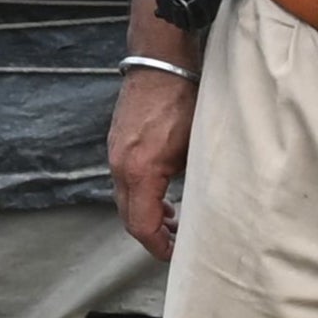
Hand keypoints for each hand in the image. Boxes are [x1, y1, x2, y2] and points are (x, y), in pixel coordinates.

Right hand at [109, 66, 196, 261]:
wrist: (160, 63)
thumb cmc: (185, 101)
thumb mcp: (198, 148)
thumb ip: (193, 183)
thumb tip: (203, 211)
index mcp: (140, 171)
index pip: (142, 225)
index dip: (159, 246)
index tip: (176, 254)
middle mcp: (119, 166)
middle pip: (128, 217)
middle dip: (152, 234)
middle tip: (178, 242)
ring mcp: (114, 154)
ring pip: (125, 199)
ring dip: (147, 213)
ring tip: (174, 219)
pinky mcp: (116, 144)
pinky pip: (124, 181)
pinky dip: (141, 195)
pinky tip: (163, 191)